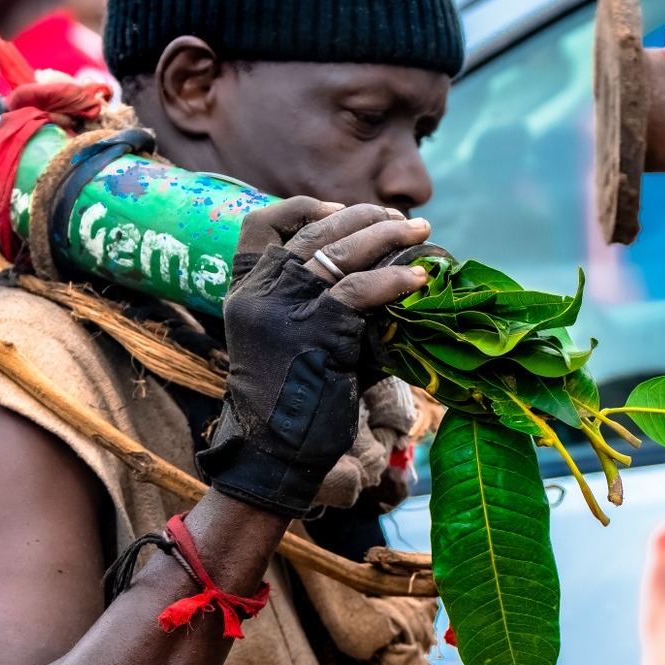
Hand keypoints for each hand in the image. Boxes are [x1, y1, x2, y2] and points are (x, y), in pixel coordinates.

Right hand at [196, 201, 431, 518]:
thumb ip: (309, 304)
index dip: (301, 209)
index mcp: (243, 292)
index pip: (260, 225)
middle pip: (312, 232)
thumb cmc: (288, 403)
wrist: (272, 455)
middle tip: (402, 220)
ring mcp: (284, 310)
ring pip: (338, 251)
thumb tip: (373, 274)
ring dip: (386, 235)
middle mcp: (259, 294)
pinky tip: (418, 279)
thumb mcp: (285, 342)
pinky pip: (359, 290)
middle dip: (363, 217)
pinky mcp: (315, 332)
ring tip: (420, 232)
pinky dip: (393, 279)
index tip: (340, 211)